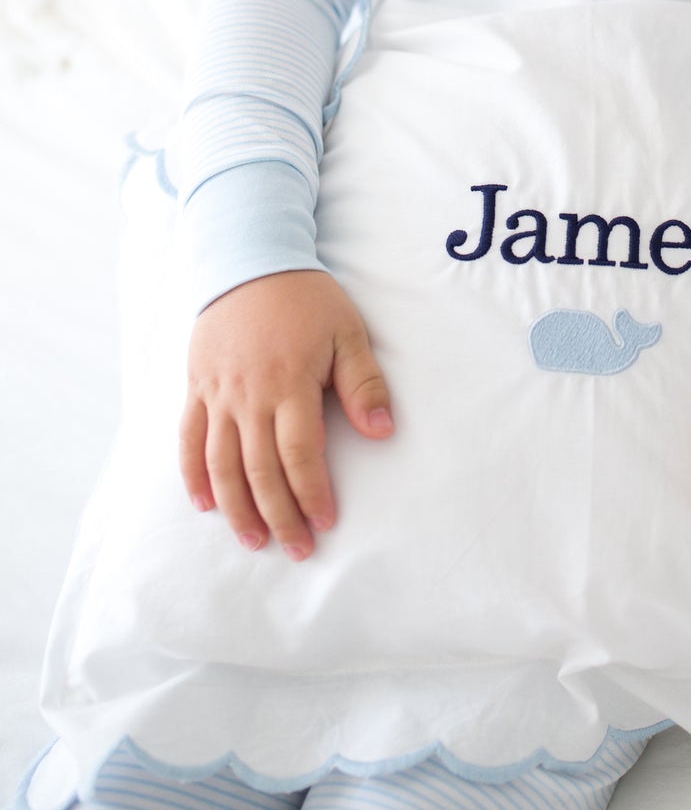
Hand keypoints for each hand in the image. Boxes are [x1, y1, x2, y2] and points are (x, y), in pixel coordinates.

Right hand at [179, 269, 393, 561]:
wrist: (248, 260)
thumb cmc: (306, 298)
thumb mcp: (347, 332)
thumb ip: (364, 383)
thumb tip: (383, 431)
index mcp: (290, 383)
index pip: (299, 454)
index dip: (311, 492)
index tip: (325, 521)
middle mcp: (249, 395)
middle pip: (259, 469)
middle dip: (279, 514)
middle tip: (296, 549)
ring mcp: (218, 393)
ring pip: (221, 464)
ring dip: (236, 507)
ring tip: (253, 540)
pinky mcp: (196, 387)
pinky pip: (189, 439)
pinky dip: (194, 475)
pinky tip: (205, 504)